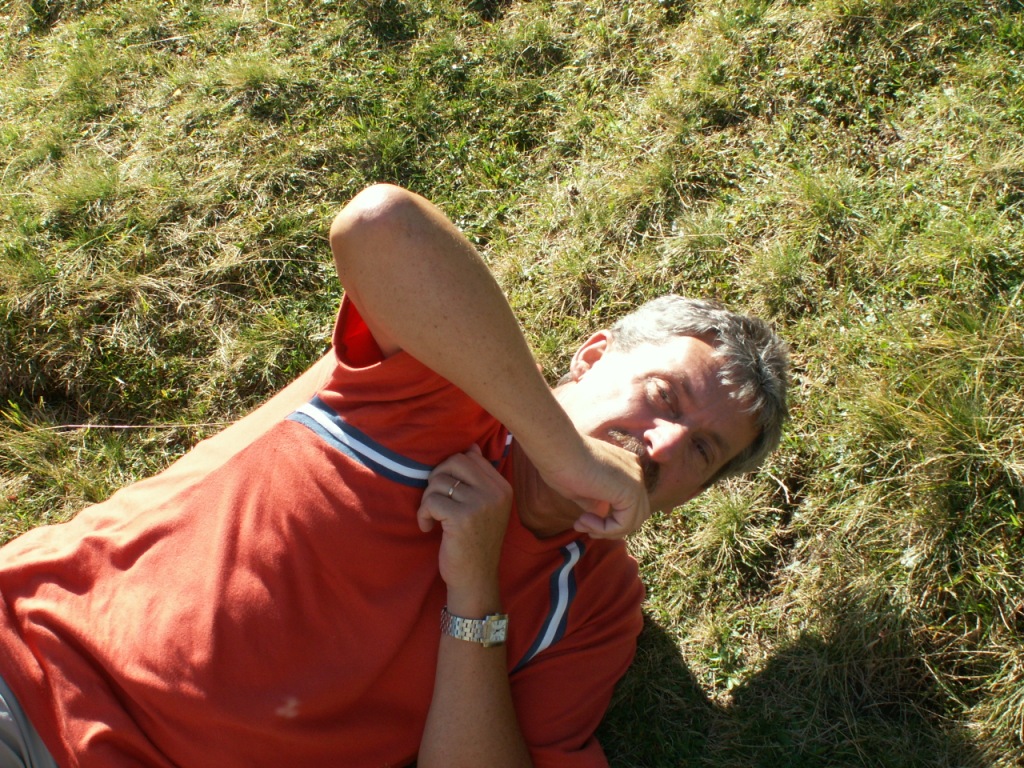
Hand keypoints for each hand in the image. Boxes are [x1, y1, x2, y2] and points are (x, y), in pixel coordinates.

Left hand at [417, 445, 513, 602]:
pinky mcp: (462, 518)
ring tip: (433, 518)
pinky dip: (423, 514)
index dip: (450, 471)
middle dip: (436, 479)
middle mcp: (495, 493)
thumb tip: (470, 447)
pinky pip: (431, 501)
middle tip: (435, 501)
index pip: (470, 457)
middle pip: (454, 462)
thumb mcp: (485, 507)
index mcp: (502, 487)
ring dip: (428, 500)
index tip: (447, 492)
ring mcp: (480, 504)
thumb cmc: (476, 541)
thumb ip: (479, 477)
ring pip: (438, 482)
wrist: (476, 578)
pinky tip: (427, 527)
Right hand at [537, 434, 650, 539]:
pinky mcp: (630, 492)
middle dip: (610, 528)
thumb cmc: (561, 462)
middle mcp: (635, 471)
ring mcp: (635, 480)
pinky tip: (585, 520)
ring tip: (581, 524)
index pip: (628, 504)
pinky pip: (625, 523)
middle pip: (635, 514)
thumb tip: (602, 514)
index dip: (607, 520)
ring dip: (606, 531)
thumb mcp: (581, 487)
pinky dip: (605, 529)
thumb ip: (596, 501)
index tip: (581, 521)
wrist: (555, 448)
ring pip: (632, 522)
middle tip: (583, 526)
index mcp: (625, 467)